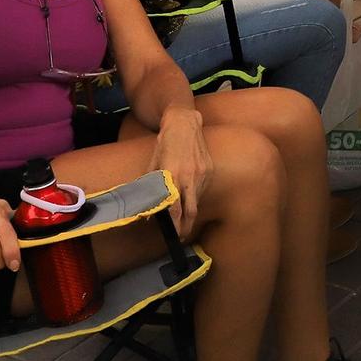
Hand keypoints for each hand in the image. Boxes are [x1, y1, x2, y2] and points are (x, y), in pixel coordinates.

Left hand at [151, 108, 212, 238]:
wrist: (185, 124)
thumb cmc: (165, 143)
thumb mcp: (154, 163)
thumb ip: (152, 186)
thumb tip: (150, 208)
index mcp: (172, 174)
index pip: (174, 206)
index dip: (174, 223)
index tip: (173, 234)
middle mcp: (190, 175)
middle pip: (191, 210)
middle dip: (187, 226)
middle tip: (181, 236)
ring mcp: (202, 173)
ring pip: (197, 200)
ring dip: (190, 209)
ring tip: (182, 214)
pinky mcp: (210, 169)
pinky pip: (202, 189)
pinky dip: (195, 195)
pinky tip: (189, 193)